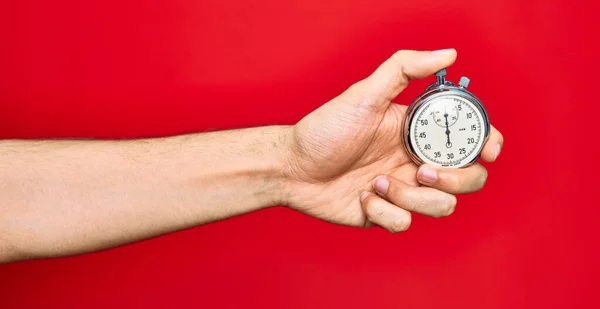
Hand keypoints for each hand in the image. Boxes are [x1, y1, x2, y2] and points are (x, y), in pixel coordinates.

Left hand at [280, 49, 503, 232]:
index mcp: (419, 133)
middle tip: (421, 171)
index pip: (470, 140)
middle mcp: (416, 162)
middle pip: (468, 179)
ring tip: (376, 181)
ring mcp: (403, 190)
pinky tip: (363, 196)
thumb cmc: (325, 128)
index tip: (486, 150)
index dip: (488, 146)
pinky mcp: (386, 214)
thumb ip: (404, 69)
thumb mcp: (364, 94)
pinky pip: (405, 225)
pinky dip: (383, 212)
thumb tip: (449, 52)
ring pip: (441, 207)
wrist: (291, 167)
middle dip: (453, 180)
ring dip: (410, 197)